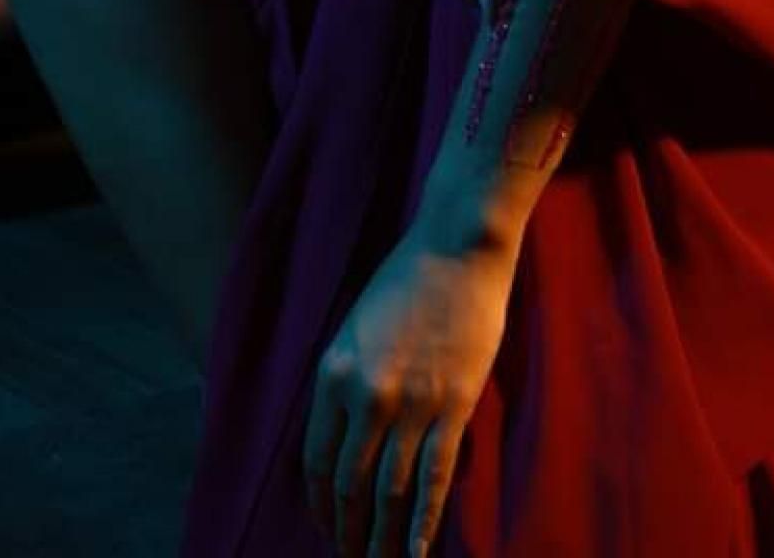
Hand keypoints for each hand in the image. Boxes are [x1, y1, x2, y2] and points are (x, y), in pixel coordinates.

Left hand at [302, 222, 515, 555]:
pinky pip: (435, 477)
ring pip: (391, 491)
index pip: (317, 460)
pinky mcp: (453, 406)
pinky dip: (425, 521)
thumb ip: (346, 381)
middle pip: (350, 485)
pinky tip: (419, 551)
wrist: (456, 246)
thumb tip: (345, 437)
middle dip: (348, 531)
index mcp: (333, 374)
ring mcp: (412, 404)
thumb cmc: (406, 279)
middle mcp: (366, 396)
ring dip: (383, 538)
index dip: (320, 503)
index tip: (325, 527)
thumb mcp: (356, 328)